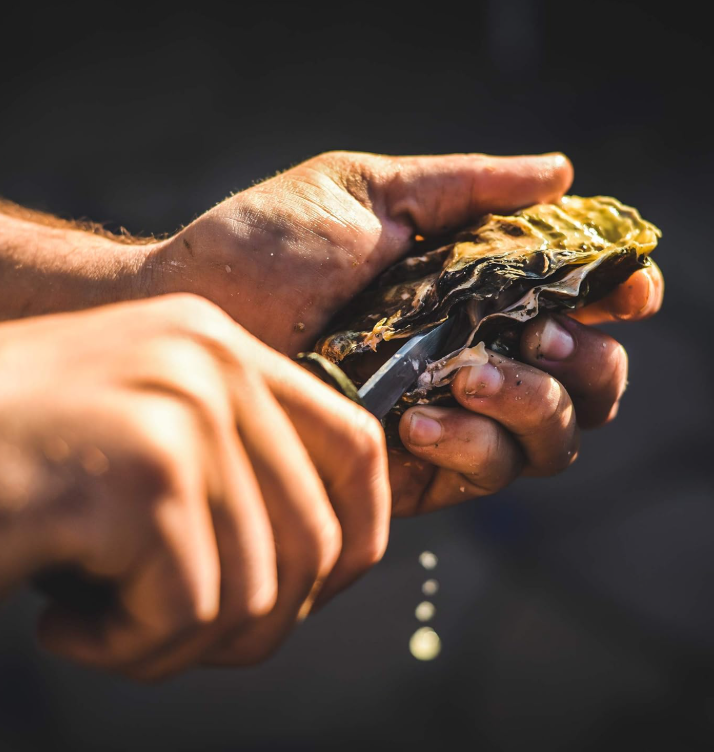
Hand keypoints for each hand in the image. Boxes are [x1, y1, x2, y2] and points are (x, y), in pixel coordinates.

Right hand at [0, 294, 389, 678]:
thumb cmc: (12, 459)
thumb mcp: (141, 438)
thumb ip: (233, 472)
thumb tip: (325, 558)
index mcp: (221, 350)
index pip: (355, 442)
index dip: (364, 531)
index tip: (324, 590)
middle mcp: (211, 366)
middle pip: (316, 536)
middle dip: (263, 621)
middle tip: (177, 638)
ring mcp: (181, 414)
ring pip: (256, 589)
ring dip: (182, 643)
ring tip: (105, 625)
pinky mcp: (142, 477)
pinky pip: (189, 613)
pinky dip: (130, 651)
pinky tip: (65, 621)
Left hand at [148, 151, 662, 512]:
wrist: (195, 312)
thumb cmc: (272, 244)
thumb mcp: (370, 193)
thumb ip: (467, 189)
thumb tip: (563, 173)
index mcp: (479, 288)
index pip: (579, 302)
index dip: (619, 299)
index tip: (628, 292)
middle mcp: (480, 353)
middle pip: (590, 383)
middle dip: (588, 364)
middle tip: (541, 335)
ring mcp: (455, 415)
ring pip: (555, 440)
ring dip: (534, 406)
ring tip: (467, 374)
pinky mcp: (420, 470)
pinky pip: (489, 475)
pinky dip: (476, 447)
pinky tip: (418, 421)